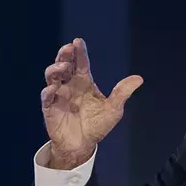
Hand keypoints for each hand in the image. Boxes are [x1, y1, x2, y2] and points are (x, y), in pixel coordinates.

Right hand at [41, 38, 142, 169]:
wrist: (83, 145)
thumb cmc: (97, 125)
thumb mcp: (114, 109)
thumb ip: (123, 93)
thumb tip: (139, 78)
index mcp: (84, 83)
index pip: (81, 64)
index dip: (79, 52)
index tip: (78, 41)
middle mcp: (70, 85)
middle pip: (64, 65)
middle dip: (65, 55)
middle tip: (68, 48)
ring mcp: (59, 95)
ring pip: (52, 77)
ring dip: (55, 69)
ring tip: (64, 67)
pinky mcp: (50, 108)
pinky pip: (46, 97)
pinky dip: (48, 92)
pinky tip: (53, 89)